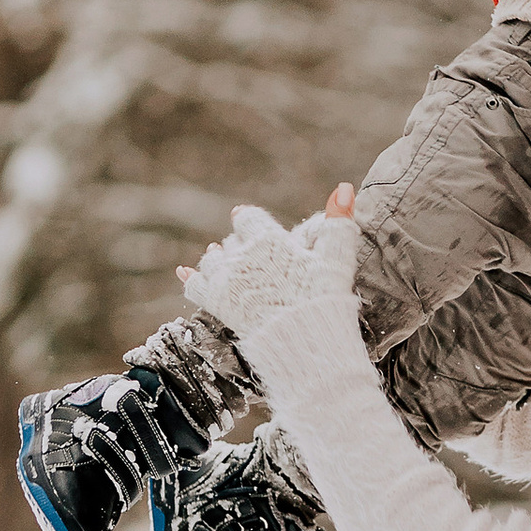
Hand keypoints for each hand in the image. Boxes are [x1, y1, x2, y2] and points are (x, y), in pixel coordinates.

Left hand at [178, 199, 361, 339]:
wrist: (303, 342)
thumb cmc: (324, 300)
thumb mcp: (337, 258)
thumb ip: (339, 221)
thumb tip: (345, 187)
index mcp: (267, 239)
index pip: (249, 219)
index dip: (251, 221)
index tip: (252, 224)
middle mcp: (241, 255)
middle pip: (231, 241)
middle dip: (238, 245)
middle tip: (246, 253)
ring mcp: (225, 279)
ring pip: (212, 260)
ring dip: (218, 258)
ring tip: (221, 258)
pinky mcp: (216, 302)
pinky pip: (194, 285)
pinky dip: (190, 277)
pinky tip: (185, 272)